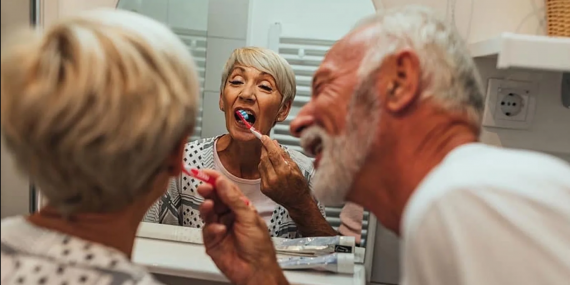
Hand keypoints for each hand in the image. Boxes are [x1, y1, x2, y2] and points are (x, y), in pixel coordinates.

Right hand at [198, 170, 288, 284]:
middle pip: (214, 199)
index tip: (206, 173)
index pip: (226, 189)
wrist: (256, 270)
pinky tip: (219, 230)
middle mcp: (229, 216)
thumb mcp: (249, 218)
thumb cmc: (259, 247)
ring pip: (207, 213)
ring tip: (209, 205)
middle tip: (204, 187)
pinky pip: (206, 230)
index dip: (216, 180)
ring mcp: (220, 228)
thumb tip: (223, 183)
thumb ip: (234, 199)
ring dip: (207, 208)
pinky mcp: (212, 241)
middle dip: (208, 192)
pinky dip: (211, 228)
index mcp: (241, 208)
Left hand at [258, 135, 311, 208]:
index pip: (273, 153)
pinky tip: (270, 167)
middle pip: (264, 158)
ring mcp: (267, 184)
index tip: (264, 137)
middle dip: (264, 149)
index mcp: (284, 172)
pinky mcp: (263, 188)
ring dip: (264, 158)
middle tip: (265, 142)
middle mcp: (274, 178)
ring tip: (270, 156)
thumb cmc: (299, 185)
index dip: (267, 143)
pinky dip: (264, 167)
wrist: (297, 202)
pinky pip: (261, 173)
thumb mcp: (296, 168)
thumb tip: (276, 144)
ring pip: (261, 165)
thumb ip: (284, 155)